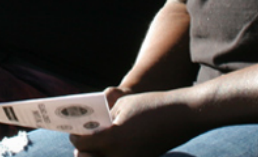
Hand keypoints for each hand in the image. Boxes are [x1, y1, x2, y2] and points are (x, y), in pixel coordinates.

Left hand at [69, 90, 199, 156]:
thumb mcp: (122, 107)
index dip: (75, 135)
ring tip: (95, 145)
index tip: (74, 130)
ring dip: (98, 155)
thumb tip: (88, 128)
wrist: (184, 116)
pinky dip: (112, 156)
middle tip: (83, 139)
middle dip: (83, 150)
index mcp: (112, 140)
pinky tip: (112, 147)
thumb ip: (102, 120)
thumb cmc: (152, 105)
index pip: (81, 144)